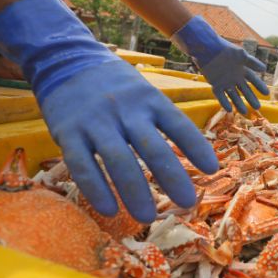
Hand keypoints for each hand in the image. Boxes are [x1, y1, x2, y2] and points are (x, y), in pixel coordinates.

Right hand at [0, 0, 218, 222]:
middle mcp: (125, 110)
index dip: (196, 147)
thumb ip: (161, 120)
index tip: (212, 170)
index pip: (178, 124)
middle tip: (188, 203)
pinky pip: (82, 164)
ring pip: (118, 160)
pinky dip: (96, 189)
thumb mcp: (143, 91)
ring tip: (147, 216)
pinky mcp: (68, 132)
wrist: (65, 60)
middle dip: (172, 177)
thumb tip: (191, 152)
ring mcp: (95, 121)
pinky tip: (109, 210)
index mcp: (149, 98)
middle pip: (151, 147)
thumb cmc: (115, 85)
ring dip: (135, 191)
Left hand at [171, 16, 269, 113]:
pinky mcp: (215, 84)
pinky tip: (229, 109)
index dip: (260, 86)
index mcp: (242, 68)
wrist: (206, 48)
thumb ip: (251, 62)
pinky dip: (224, 102)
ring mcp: (225, 81)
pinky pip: (221, 95)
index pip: (253, 79)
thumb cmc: (224, 49)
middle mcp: (235, 77)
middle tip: (258, 108)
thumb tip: (263, 69)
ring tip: (244, 113)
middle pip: (245, 90)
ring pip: (234, 95)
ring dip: (239, 103)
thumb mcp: (240, 54)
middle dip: (251, 98)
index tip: (266, 94)